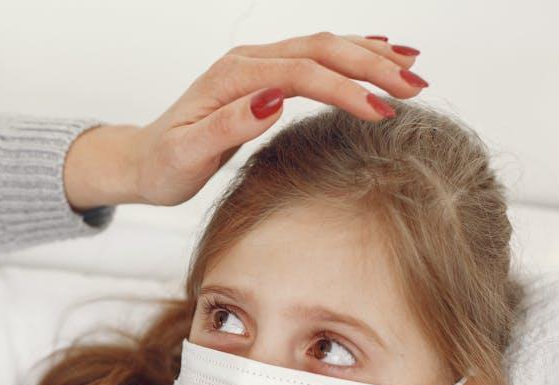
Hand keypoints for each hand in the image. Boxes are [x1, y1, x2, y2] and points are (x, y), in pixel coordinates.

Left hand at [63, 32, 426, 210]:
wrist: (142, 158)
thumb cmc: (163, 164)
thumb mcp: (187, 154)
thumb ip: (227, 126)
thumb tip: (272, 100)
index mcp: (233, 77)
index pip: (302, 73)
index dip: (344, 89)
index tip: (380, 112)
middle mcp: (247, 62)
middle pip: (321, 50)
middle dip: (372, 66)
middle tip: (416, 88)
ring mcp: (256, 64)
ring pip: (323, 46)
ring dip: (370, 55)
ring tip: (414, 68)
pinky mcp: (263, 75)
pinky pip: (315, 54)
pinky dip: (352, 52)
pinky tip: (382, 52)